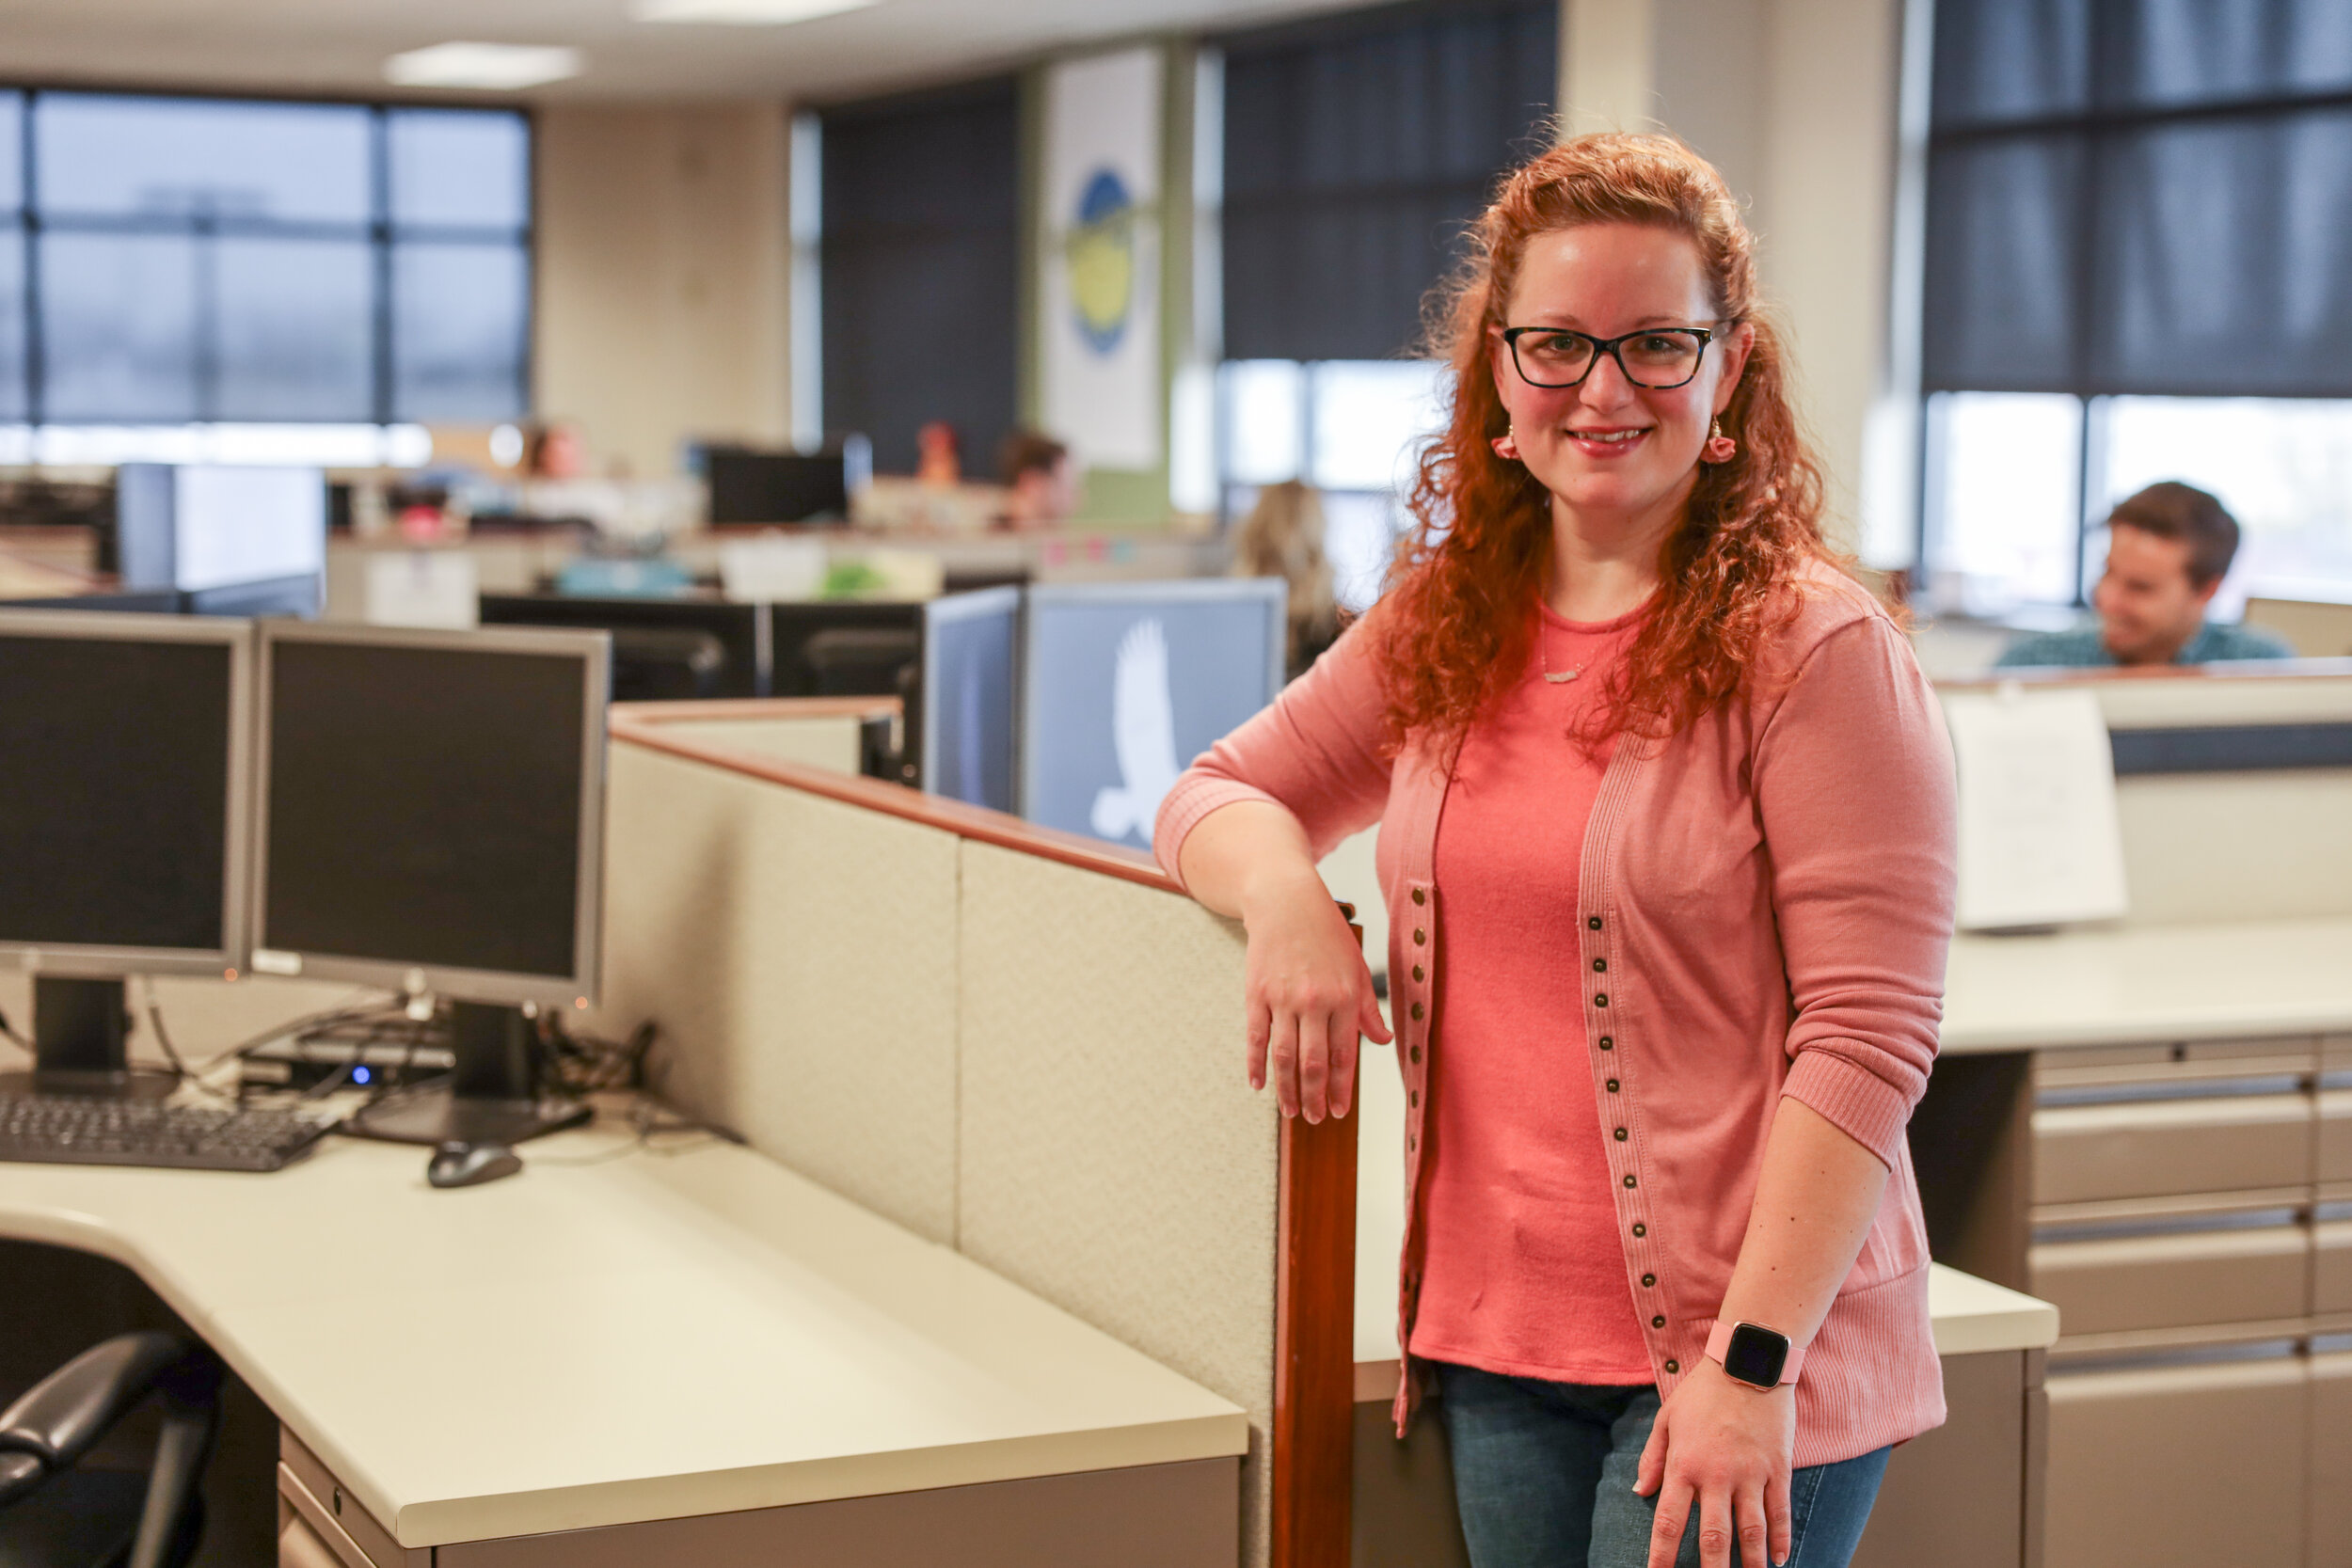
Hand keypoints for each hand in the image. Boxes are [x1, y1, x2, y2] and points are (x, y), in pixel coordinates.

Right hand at [1239, 869, 1391, 1122]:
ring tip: (1291, 1112)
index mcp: (1344, 997)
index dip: (1341, 1088)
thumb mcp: (1356, 966)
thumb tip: (1383, 1041)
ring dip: (1287, 1089)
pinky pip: (1256, 1037)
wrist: (1285, 901)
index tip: (1339, 1111)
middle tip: (1315, 1120)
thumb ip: (1368, 1007)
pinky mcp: (1256, 994)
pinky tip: (1259, 1084)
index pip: (1343, 1055)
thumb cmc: (1326, 933)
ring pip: (1285, 1056)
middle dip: (1315, 1097)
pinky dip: (1256, 1064)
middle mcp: (1314, 1001)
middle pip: (1313, 1062)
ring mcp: (1282, 999)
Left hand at [1634, 1359, 1795, 1567]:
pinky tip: (1781, 1560)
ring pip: (1751, 1532)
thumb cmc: (1702, 1391)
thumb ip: (1653, 1457)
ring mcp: (1751, 1474)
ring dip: (1751, 1563)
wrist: (1747, 1362)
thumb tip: (1640, 1491)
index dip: (1663, 1554)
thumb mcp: (1667, 1418)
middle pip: (1715, 1537)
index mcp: (1684, 1464)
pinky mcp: (1778, 1468)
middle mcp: (1717, 1475)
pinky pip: (1780, 1512)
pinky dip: (1782, 1539)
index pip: (1670, 1521)